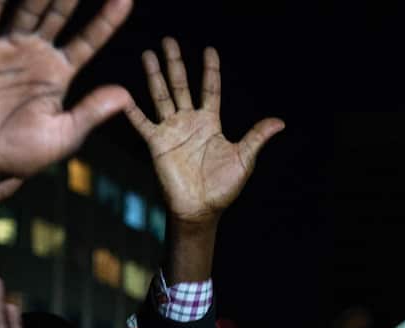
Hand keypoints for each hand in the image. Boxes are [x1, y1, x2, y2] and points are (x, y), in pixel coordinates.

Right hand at [0, 0, 132, 180]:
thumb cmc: (24, 154)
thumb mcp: (66, 133)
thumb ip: (93, 111)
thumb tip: (127, 95)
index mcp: (59, 72)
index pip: (89, 39)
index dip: (106, 20)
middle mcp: (35, 54)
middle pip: (58, 14)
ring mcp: (7, 49)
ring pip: (26, 8)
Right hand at [125, 37, 283, 224]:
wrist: (200, 209)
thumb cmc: (223, 187)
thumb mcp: (244, 159)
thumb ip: (257, 137)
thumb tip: (280, 122)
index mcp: (210, 123)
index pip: (210, 89)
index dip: (210, 70)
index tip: (209, 50)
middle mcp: (189, 122)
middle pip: (181, 86)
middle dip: (175, 64)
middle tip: (168, 41)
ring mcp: (171, 131)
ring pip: (161, 96)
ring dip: (155, 76)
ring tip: (149, 54)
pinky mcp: (157, 144)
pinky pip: (142, 123)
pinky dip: (132, 110)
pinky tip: (124, 95)